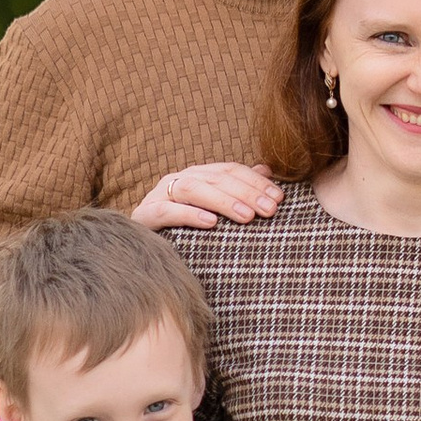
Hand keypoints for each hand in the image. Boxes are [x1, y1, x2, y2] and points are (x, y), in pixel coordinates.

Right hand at [131, 162, 282, 233]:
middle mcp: (177, 180)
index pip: (230, 170)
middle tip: (270, 210)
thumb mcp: (215, 211)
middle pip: (215, 178)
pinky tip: (211, 223)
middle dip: (246, 192)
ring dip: (223, 201)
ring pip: (192, 189)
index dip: (256, 182)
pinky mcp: (144, 216)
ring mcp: (158, 196)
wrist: (141, 250)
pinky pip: (167, 211)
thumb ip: (238, 189)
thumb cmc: (185, 232)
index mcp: (196, 176)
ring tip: (247, 217)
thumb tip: (267, 170)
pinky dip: (190, 214)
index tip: (280, 198)